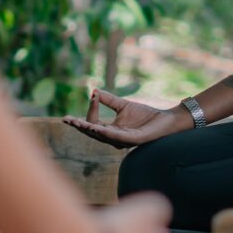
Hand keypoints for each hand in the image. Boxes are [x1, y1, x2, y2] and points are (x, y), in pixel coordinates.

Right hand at [67, 88, 191, 149]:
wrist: (165, 120)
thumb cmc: (145, 115)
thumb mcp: (123, 105)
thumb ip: (108, 100)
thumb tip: (93, 91)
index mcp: (111, 130)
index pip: (93, 123)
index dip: (90, 110)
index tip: (93, 95)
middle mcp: (114, 138)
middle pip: (92, 133)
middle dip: (79, 126)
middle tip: (67, 119)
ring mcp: (122, 141)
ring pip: (101, 136)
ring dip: (89, 129)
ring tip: (78, 123)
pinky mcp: (132, 140)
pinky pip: (116, 137)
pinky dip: (105, 132)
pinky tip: (96, 128)